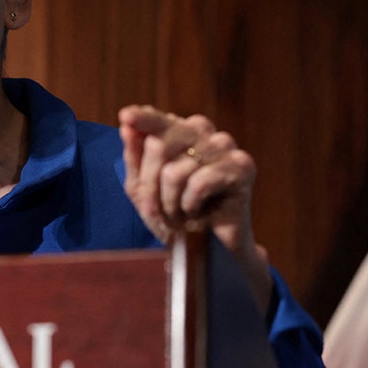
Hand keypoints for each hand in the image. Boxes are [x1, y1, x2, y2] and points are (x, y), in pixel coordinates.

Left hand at [118, 104, 271, 312]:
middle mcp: (204, 134)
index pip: (159, 121)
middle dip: (150, 185)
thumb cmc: (176, 216)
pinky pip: (198, 182)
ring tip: (181, 214)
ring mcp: (225, 147)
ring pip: (175, 170)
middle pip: (160, 146)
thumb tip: (126, 127)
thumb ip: (135, 158)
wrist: (209, 250)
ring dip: (170, 202)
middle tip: (158, 211)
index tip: (125, 116)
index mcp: (181, 133)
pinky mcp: (242, 166)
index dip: (143, 119)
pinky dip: (190, 204)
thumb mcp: (144, 190)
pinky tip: (199, 212)